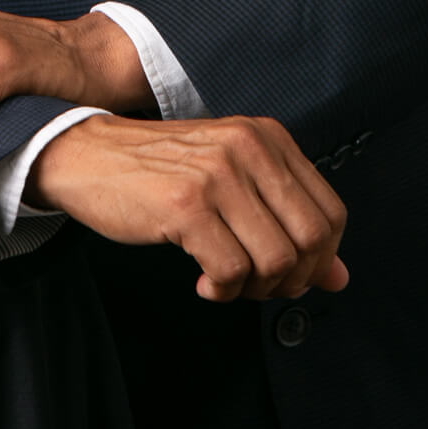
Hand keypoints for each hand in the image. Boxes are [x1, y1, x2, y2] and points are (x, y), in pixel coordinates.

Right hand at [26, 113, 348, 302]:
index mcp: (267, 137)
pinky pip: (231, 272)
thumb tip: (339, 278)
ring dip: (254, 289)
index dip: (320, 259)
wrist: (88, 155)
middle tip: (257, 285)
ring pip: (276, 261)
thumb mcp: (232, 179)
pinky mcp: (186, 205)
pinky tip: (202, 281)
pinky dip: (221, 291)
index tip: (290, 273)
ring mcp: (218, 174)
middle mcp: (249, 147)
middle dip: (292, 280)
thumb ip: (285, 220)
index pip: (331, 212)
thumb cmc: (160, 171)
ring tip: (226, 280)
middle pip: (313, 241)